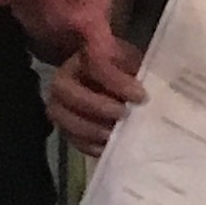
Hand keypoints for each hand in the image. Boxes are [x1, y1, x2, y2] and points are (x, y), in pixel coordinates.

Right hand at [44, 23, 145, 154]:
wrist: (105, 82)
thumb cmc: (119, 69)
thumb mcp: (128, 59)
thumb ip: (132, 68)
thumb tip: (145, 88)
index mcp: (82, 57)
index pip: (94, 65)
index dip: (116, 81)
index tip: (140, 95)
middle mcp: (63, 80)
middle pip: (70, 94)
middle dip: (98, 106)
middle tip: (125, 114)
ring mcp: (59, 107)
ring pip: (67, 120)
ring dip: (93, 130)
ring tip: (117, 134)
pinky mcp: (65, 129)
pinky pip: (73, 140)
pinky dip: (91, 146)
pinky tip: (109, 147)